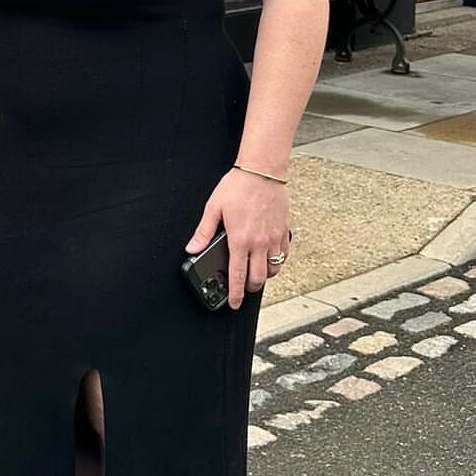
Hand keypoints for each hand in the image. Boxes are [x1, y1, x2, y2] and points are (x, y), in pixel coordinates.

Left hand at [186, 170, 290, 309]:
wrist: (262, 171)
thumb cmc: (238, 186)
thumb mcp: (213, 208)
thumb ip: (203, 232)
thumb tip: (192, 248)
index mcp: (240, 239)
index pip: (237, 275)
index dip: (236, 294)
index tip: (234, 303)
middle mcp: (259, 243)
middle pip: (258, 278)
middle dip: (250, 288)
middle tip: (244, 288)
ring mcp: (274, 238)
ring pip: (273, 269)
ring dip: (264, 276)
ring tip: (255, 273)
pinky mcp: (284, 231)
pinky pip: (283, 255)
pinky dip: (277, 261)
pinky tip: (268, 258)